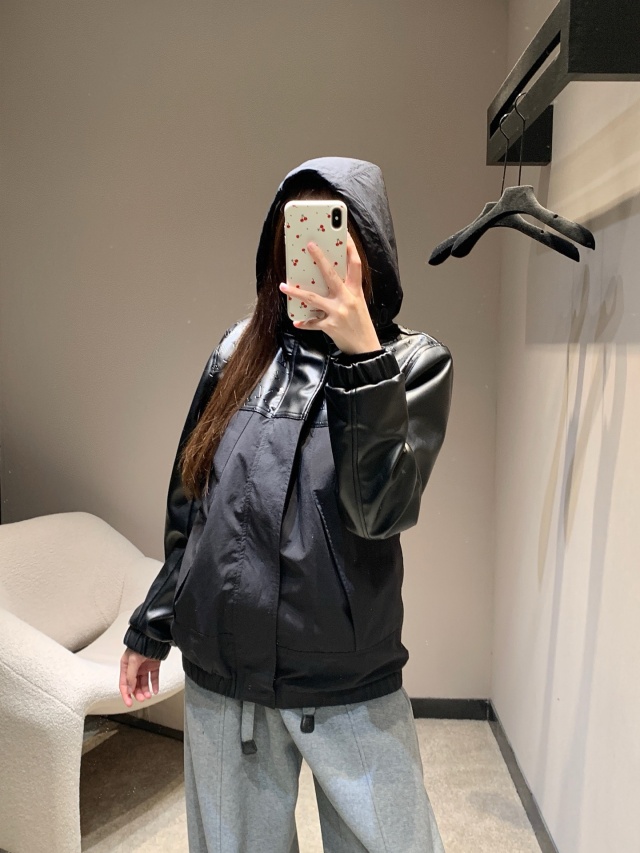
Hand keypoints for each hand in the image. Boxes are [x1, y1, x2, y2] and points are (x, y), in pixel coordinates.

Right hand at [119, 648, 160, 706]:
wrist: (154, 637)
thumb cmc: (141, 645)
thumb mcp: (133, 661)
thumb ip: (130, 676)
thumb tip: (129, 690)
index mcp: (126, 665)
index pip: (124, 684)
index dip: (126, 694)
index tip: (129, 703)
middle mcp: (134, 667)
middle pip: (134, 685)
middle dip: (138, 693)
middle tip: (142, 699)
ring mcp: (144, 666)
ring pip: (144, 682)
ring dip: (146, 690)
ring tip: (149, 696)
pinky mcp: (153, 665)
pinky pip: (153, 677)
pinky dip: (154, 684)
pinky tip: (155, 690)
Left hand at [279, 234, 380, 354]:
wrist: (365, 349)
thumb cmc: (360, 324)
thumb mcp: (357, 304)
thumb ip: (345, 291)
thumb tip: (325, 279)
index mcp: (356, 291)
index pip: (355, 264)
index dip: (350, 248)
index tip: (343, 234)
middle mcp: (348, 299)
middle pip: (332, 274)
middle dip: (320, 258)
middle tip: (309, 245)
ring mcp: (338, 312)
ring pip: (313, 298)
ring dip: (296, 292)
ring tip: (284, 286)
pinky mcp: (330, 326)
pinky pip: (312, 323)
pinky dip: (304, 322)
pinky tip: (296, 321)